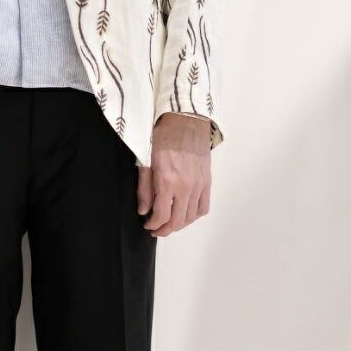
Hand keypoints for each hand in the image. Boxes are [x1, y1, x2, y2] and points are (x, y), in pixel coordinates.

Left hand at [136, 113, 211, 235]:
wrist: (186, 120)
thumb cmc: (163, 136)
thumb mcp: (145, 161)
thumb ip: (144, 189)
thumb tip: (143, 210)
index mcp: (168, 182)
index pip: (162, 216)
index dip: (154, 225)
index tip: (148, 225)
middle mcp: (186, 187)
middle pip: (178, 221)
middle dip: (165, 229)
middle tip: (156, 229)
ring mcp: (199, 185)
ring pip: (191, 217)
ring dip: (179, 224)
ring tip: (169, 222)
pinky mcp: (207, 181)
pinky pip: (204, 206)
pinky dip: (194, 215)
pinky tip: (186, 213)